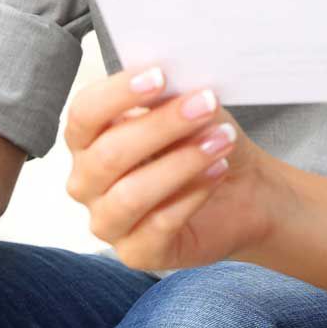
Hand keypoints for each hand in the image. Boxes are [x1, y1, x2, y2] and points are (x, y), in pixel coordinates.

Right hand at [63, 66, 279, 270]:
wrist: (242, 189)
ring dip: (182, 162)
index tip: (160, 75)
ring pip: (130, 194)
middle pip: (108, 154)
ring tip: (220, 141)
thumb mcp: (185, 106)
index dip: (117, 94)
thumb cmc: (200, 141)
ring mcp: (107, 221)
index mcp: (87, 139)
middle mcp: (87, 181)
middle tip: (205, 104)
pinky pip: (158, 224)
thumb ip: (166, 94)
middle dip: (161, 126)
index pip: (84, 113)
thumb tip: (166, 77)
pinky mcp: (136, 252)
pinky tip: (218, 170)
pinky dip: (192, 193)